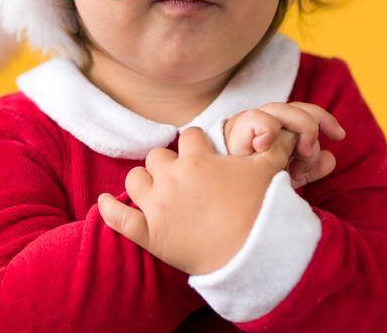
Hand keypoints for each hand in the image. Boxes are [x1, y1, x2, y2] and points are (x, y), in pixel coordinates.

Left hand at [96, 126, 297, 274]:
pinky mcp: (149, 235)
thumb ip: (273, 145)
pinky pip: (118, 218)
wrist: (255, 255)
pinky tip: (103, 203)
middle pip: (157, 156)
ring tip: (157, 191)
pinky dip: (108, 210)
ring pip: (134, 179)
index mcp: (198, 160)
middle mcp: (172, 178)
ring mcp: (158, 206)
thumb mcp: (270, 171)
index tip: (203, 156)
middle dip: (169, 164)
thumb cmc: (264, 211)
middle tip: (184, 180)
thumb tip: (283, 130)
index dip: (196, 145)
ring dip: (144, 182)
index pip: (188, 137)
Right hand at [222, 102, 345, 187]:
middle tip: (309, 152)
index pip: (304, 112)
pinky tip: (266, 148)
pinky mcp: (232, 134)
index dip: (324, 119)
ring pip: (278, 109)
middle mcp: (262, 124)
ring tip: (296, 156)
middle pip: (294, 107)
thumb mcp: (287, 179)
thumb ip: (309, 168)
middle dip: (310, 126)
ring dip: (294, 129)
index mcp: (275, 132)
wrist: (221, 202)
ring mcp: (246, 127)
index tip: (340, 135)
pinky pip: (254, 119)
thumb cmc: (252, 189)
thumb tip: (332, 158)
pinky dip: (267, 129)